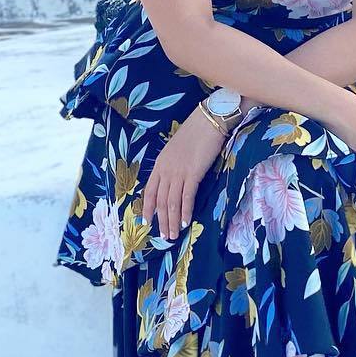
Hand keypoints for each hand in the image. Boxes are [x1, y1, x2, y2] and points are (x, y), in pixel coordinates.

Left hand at [142, 107, 228, 241]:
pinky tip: (185, 222)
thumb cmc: (196, 133)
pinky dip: (185, 211)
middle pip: (160, 200)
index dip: (147, 208)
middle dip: (161, 220)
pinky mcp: (193, 173)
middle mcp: (166, 169)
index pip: (149, 191)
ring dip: (172, 221)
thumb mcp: (176, 150)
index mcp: (159, 164)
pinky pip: (186, 197)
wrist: (208, 120)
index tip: (146, 222)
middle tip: (164, 236)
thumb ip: (172, 165)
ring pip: (171, 202)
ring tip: (173, 234)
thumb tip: (173, 181)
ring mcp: (178, 172)